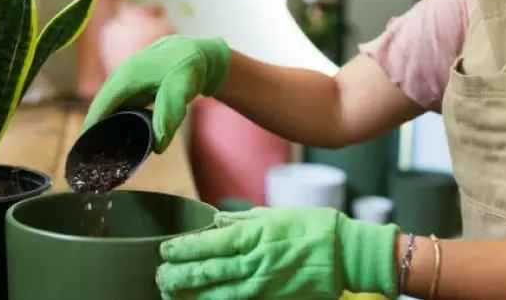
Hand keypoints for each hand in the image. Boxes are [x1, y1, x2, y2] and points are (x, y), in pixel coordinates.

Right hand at [83, 35, 230, 152]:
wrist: (196, 51)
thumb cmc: (188, 68)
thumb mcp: (181, 90)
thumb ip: (168, 115)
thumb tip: (157, 146)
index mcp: (127, 76)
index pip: (101, 104)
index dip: (91, 127)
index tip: (83, 149)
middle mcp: (120, 76)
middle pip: (100, 107)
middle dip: (94, 131)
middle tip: (92, 159)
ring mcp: (123, 79)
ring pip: (108, 106)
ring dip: (104, 126)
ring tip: (102, 153)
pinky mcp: (129, 85)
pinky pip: (117, 104)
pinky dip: (115, 120)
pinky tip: (119, 137)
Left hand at [157, 207, 398, 298]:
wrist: (345, 253)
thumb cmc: (313, 227)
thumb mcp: (275, 214)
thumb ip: (243, 219)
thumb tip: (216, 220)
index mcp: (254, 234)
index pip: (209, 243)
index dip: (183, 248)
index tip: (165, 250)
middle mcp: (254, 261)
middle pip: (207, 271)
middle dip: (179, 275)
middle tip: (160, 275)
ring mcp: (262, 284)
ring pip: (217, 293)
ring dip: (191, 294)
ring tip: (170, 293)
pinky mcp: (271, 299)